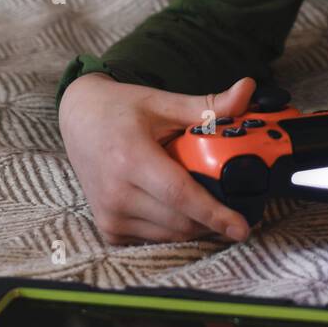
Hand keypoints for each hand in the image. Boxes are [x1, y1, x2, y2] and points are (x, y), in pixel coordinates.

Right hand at [58, 72, 259, 243]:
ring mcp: (110, 215)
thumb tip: (248, 89)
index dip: (214, 214)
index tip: (242, 227)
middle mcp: (116, 193)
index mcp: (131, 159)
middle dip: (213, 218)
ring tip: (206, 197)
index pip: (180, 195)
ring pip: (170, 234)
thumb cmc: (123, 108)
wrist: (79, 118)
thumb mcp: (165, 103)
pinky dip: (174, 226)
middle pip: (180, 220)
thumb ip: (208, 106)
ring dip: (195, 223)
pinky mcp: (109, 229)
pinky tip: (178, 204)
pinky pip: (154, 237)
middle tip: (236, 202)